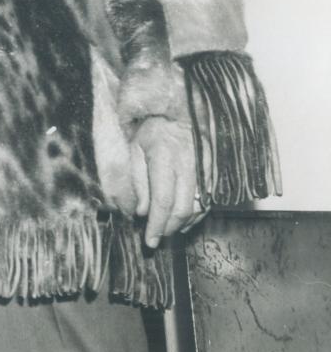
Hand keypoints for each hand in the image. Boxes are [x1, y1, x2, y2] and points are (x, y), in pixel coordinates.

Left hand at [130, 116, 208, 247]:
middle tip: (157, 238)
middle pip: (182, 209)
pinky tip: (184, 221)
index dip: (156, 225)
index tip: (149, 241)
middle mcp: (188, 165)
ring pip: (197, 209)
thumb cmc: (154, 129)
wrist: (183, 109)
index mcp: (165, 157)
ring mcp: (205, 169)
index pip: (162, 201)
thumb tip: (142, 212)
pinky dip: (196, 216)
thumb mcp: (136, 149)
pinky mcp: (214, 172)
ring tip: (167, 230)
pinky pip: (208, 201)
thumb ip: (139, 182)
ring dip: (182, 225)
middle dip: (168, 228)